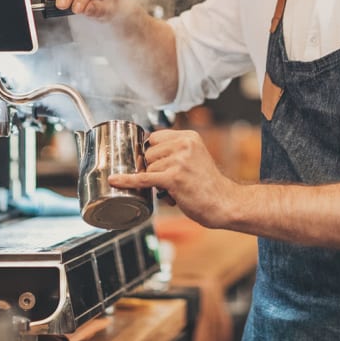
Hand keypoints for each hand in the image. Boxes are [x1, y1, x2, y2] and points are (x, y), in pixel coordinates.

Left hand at [108, 129, 238, 228]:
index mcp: (188, 137)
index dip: (151, 153)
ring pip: (148, 168)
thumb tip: (145, 156)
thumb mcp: (195, 157)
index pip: (154, 138)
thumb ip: (174, 152)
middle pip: (148, 153)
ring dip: (156, 183)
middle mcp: (184, 145)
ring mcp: (179, 161)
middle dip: (153, 169)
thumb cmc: (208, 185)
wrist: (224, 203)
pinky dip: (127, 180)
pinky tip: (115, 180)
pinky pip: (143, 178)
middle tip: (171, 182)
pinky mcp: (174, 178)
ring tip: (175, 190)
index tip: (154, 164)